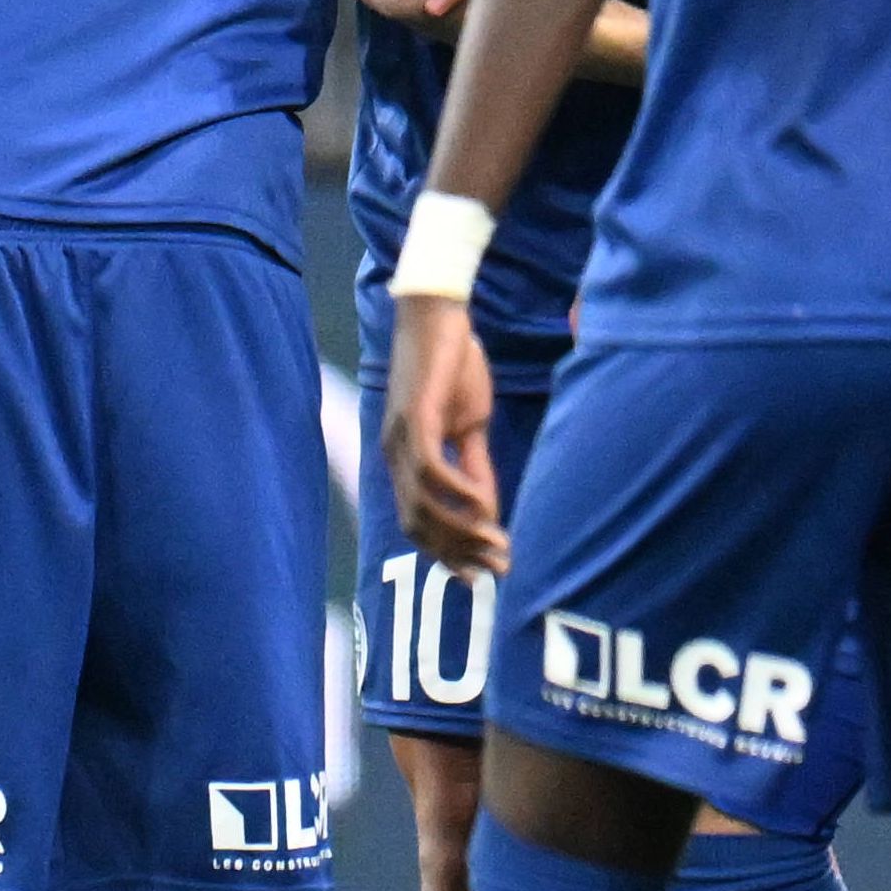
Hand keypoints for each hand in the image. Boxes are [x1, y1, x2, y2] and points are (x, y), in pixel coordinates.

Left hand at [388, 295, 506, 572]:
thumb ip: (476, 468)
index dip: (447, 554)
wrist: (440, 315)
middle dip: (458, 552)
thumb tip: (488, 512)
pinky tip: (483, 505)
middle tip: (496, 569)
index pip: (418, 524)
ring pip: (423, 504)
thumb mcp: (470, 426)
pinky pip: (432, 468)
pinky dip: (457, 492)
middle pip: (418, 524)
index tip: (480, 576)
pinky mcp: (415, 416)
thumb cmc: (453, 367)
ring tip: (496, 542)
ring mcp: (401, 437)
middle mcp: (395, 455)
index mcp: (404, 461)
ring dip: (461, 529)